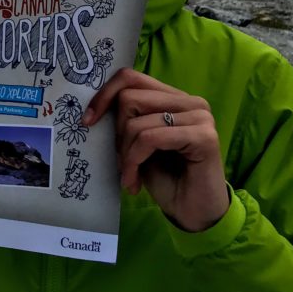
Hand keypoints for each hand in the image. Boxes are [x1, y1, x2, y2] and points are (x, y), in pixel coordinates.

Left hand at [82, 68, 227, 232]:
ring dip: (125, 155)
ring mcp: (200, 116)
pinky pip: (150, 139)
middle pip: (129, 98)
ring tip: (129, 176)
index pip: (130, 78)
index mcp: (172, 97)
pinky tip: (134, 183)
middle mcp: (189, 101)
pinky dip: (134, 161)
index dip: (104, 95)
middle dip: (117, 134)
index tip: (88, 120)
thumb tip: (93, 109)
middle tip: (122, 161)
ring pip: (136, 122)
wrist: (193, 213)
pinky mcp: (204, 136)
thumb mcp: (138, 144)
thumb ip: (127, 120)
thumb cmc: (166, 178)